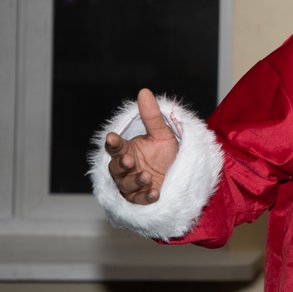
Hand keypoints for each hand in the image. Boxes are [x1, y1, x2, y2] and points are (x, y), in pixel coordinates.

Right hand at [105, 88, 178, 204]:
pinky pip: (139, 200)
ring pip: (126, 184)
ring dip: (135, 180)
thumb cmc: (165, 153)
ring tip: (147, 175)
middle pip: (115, 167)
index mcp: (127, 150)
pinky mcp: (140, 199)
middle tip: (129, 160)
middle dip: (121, 164)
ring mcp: (131, 185)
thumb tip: (144, 91)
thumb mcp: (162, 134)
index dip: (113, 143)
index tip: (112, 137)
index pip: (115, 146)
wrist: (180, 174)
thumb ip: (152, 117)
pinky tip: (155, 193)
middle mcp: (125, 168)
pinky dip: (146, 197)